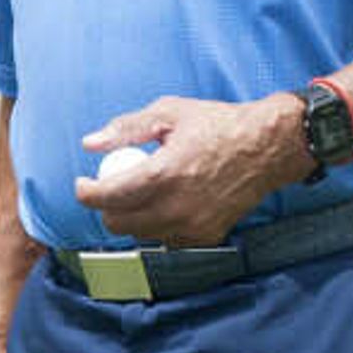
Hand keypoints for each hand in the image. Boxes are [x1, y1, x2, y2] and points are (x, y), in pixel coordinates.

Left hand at [74, 93, 304, 246]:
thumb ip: (126, 128)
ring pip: (141, 234)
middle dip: (107, 207)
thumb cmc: (218, 125)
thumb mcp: (169, 112)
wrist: (268, 148)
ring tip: (145, 192)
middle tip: (113, 188)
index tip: (83, 184)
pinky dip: (160, 225)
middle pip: (118, 223)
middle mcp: (177, 207)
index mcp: (164, 175)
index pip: (107, 197)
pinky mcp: (206, 237)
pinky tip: (170, 203)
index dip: (86, 193)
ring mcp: (193, 226)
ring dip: (133, 217)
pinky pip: (167, 239)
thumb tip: (89, 144)